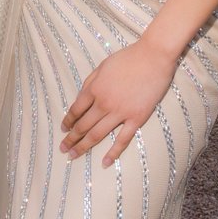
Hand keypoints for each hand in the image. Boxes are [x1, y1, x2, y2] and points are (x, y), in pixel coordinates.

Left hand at [60, 38, 179, 165]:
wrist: (153, 56)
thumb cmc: (128, 58)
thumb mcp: (102, 66)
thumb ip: (90, 82)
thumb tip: (80, 98)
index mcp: (94, 89)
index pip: (76, 110)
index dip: (68, 121)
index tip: (63, 129)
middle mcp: (104, 103)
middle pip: (83, 125)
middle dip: (71, 138)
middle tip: (63, 148)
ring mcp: (120, 112)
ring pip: (97, 134)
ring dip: (83, 146)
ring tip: (73, 156)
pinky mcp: (137, 118)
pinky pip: (123, 139)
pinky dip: (113, 152)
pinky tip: (104, 162)